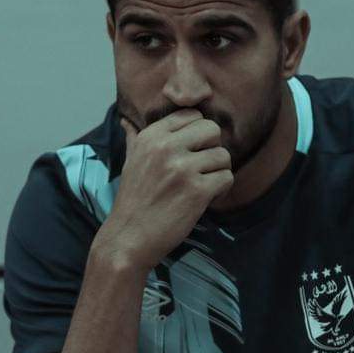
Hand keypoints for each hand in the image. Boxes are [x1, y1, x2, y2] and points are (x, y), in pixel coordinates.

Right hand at [96, 110, 232, 269]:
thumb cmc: (132, 201)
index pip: (191, 115)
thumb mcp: (129, 162)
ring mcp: (182, 169)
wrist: (128, 238)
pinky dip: (221, 189)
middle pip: (212, 129)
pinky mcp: (197, 191)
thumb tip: (127, 121)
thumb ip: (135, 138)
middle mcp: (166, 148)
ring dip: (218, 172)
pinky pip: (226, 178)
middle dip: (211, 149)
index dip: (197, 133)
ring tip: (202, 186)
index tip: (191, 151)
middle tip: (201, 168)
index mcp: (151, 136)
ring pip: (223, 155)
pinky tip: (206, 198)